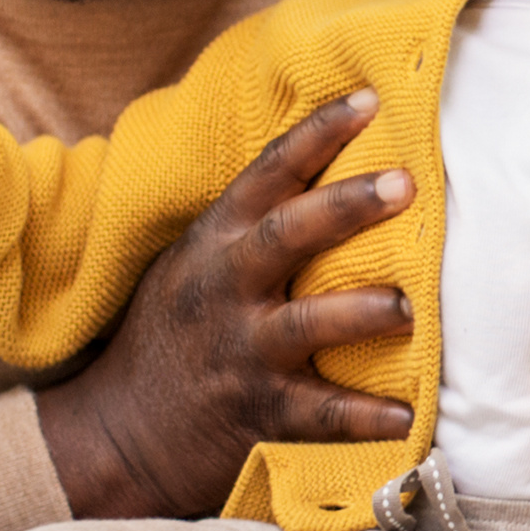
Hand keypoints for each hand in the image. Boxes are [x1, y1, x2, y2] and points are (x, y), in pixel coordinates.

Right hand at [30, 94, 414, 520]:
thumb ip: (248, 227)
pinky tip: (405, 415)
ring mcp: (241, 351)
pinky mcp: (256, 412)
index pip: (268, 173)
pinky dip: (362, 417)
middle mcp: (225, 288)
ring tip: (409, 307)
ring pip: (305, 324)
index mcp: (214, 243)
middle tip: (404, 183)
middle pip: (288, 234)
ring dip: (361, 312)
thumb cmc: (172, 335)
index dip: (317, 134)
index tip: (369, 100)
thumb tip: (329, 170)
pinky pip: (317, 414)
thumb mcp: (190, 265)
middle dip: (346, 206)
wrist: (121, 430)